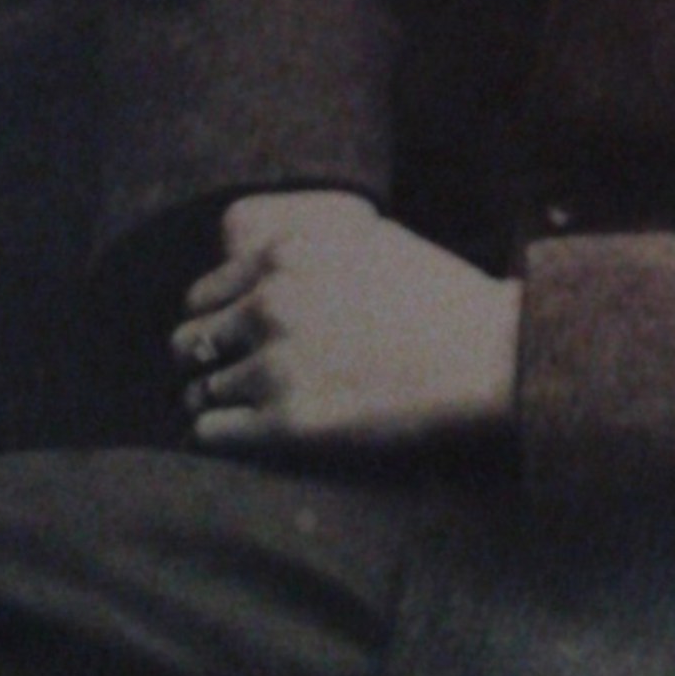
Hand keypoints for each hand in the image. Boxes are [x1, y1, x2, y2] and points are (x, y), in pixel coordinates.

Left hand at [170, 190, 521, 453]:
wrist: (486, 354)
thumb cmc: (439, 296)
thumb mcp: (368, 239)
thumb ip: (305, 249)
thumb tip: (263, 267)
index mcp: (285, 255)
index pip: (200, 294)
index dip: (215, 319)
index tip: (232, 338)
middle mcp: (269, 305)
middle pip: (187, 343)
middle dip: (205, 360)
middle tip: (231, 376)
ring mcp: (275, 365)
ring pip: (199, 391)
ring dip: (219, 401)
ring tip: (252, 408)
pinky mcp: (287, 423)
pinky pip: (210, 433)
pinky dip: (223, 436)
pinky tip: (254, 433)